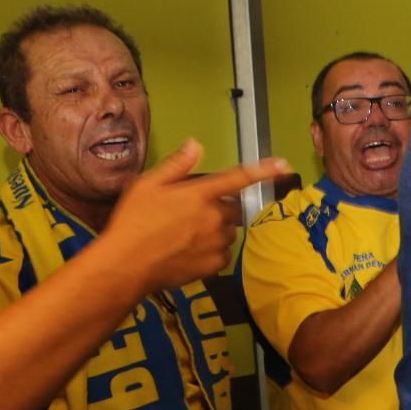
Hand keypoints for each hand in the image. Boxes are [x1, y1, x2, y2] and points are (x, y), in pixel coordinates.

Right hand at [102, 139, 289, 292]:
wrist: (126, 265)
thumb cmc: (132, 221)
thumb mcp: (146, 185)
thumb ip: (176, 165)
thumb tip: (196, 144)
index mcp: (200, 193)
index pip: (238, 177)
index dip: (263, 170)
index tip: (284, 165)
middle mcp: (215, 216)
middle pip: (233, 208)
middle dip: (219, 208)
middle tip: (191, 213)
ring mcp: (217, 242)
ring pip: (228, 231)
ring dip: (216, 230)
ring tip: (186, 234)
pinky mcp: (216, 264)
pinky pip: (224, 254)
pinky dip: (213, 251)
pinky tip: (189, 251)